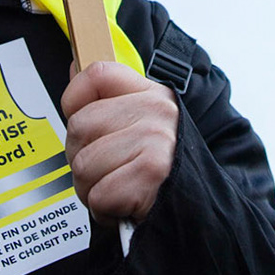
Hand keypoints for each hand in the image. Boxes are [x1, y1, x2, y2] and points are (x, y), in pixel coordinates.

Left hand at [61, 61, 177, 224]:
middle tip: (107, 170)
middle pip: (78, 126)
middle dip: (82, 159)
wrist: (199, 207)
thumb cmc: (163, 169)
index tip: (86, 127)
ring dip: (91, 188)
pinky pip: (99, 194)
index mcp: (151, 95)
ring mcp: (155, 140)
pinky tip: (124, 204)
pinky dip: (105, 209)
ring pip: (83, 165)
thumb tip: (76, 65)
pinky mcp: (151, 173)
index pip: (97, 74)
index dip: (75, 101)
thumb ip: (106, 97)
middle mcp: (156, 113)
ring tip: (117, 188)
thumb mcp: (141, 124)